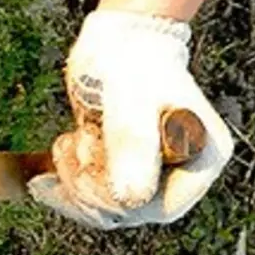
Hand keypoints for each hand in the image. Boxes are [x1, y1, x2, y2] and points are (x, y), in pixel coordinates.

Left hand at [29, 10, 233, 228]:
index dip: (119, 201)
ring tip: (69, 141)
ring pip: (106, 208)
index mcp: (202, 157)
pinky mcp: (121, 170)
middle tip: (75, 144)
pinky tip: (52, 164)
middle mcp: (181, 172)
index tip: (88, 172)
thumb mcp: (132, 100)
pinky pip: (92, 197)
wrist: (116, 42)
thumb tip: (131, 200)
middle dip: (91, 187)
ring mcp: (151, 172)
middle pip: (130, 212)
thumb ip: (133, 146)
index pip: (162, 207)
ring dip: (76, 182)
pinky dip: (66, 185)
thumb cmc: (133, 61)